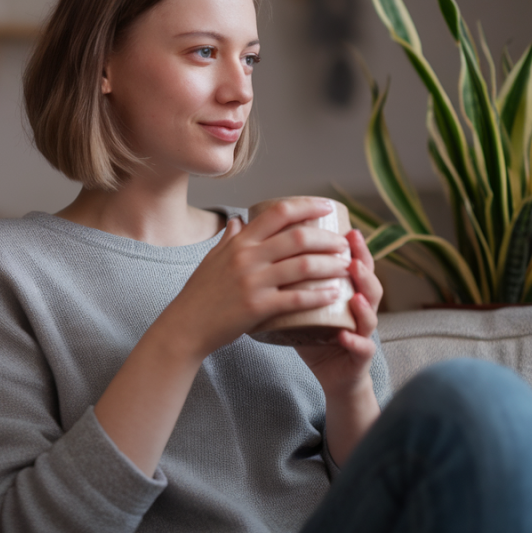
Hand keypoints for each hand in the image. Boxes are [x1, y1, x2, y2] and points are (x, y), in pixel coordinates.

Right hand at [157, 197, 351, 361]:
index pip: (278, 213)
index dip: (307, 206)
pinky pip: (297, 299)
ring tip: (346, 266)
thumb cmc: (199, 294)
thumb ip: (228, 239)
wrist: (185, 326)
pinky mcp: (257, 307)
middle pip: (298, 238)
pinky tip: (335, 294)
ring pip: (303, 266)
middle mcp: (247, 257)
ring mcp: (253, 282)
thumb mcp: (212, 258)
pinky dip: (320, 295)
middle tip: (343, 243)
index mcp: (240, 242)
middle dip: (327, 239)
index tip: (327, 207)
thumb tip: (238, 221)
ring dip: (331, 265)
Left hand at [295, 230, 382, 398]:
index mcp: (347, 290)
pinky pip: (362, 348)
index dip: (354, 247)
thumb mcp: (302, 301)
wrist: (329, 373)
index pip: (355, 263)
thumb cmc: (314, 333)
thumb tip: (264, 246)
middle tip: (353, 254)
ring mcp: (362, 332)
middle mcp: (360, 308)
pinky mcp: (359, 357)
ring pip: (370, 314)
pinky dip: (355, 341)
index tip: (346, 229)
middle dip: (364, 267)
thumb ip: (290, 276)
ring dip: (366, 302)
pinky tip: (345, 335)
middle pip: (368, 282)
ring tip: (357, 293)